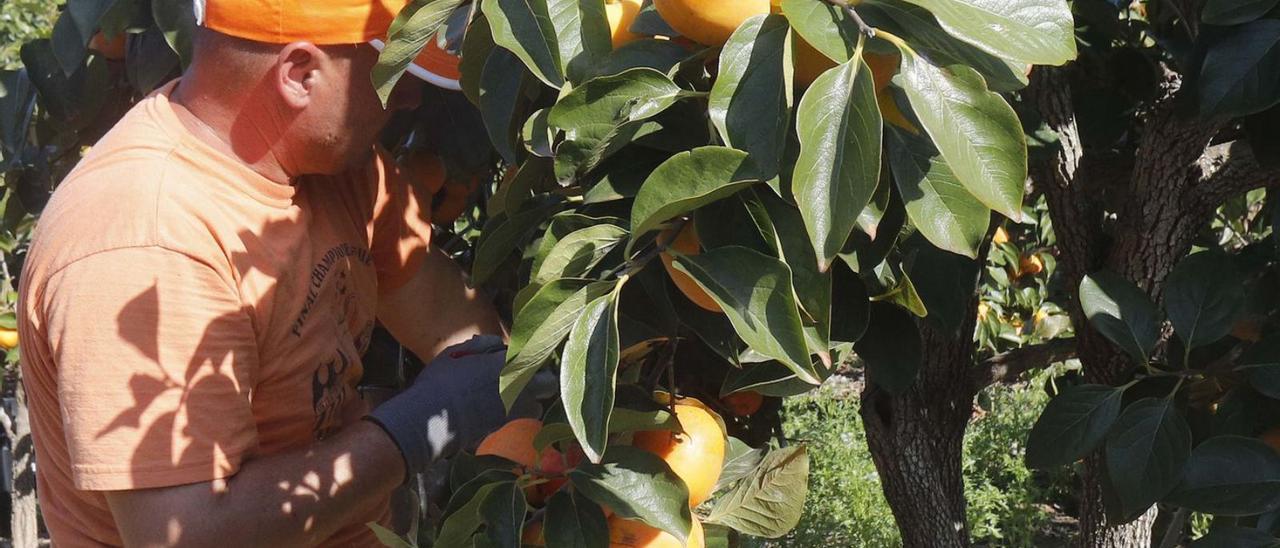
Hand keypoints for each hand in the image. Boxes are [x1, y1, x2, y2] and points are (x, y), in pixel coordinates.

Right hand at [365, 335, 554, 475]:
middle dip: (540, 380)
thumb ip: (483, 345)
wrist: (431, 420)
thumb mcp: (457, 352)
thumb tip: (497, 343)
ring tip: (514, 396)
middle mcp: (518, 387)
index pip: (536, 356)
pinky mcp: (504, 427)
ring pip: (538, 406)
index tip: (521, 357)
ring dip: (530, 401)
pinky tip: (498, 409)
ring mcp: (514, 410)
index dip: (530, 357)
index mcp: (508, 363)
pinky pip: (520, 420)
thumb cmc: (441, 380)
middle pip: (548, 383)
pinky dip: (515, 415)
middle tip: (525, 377)